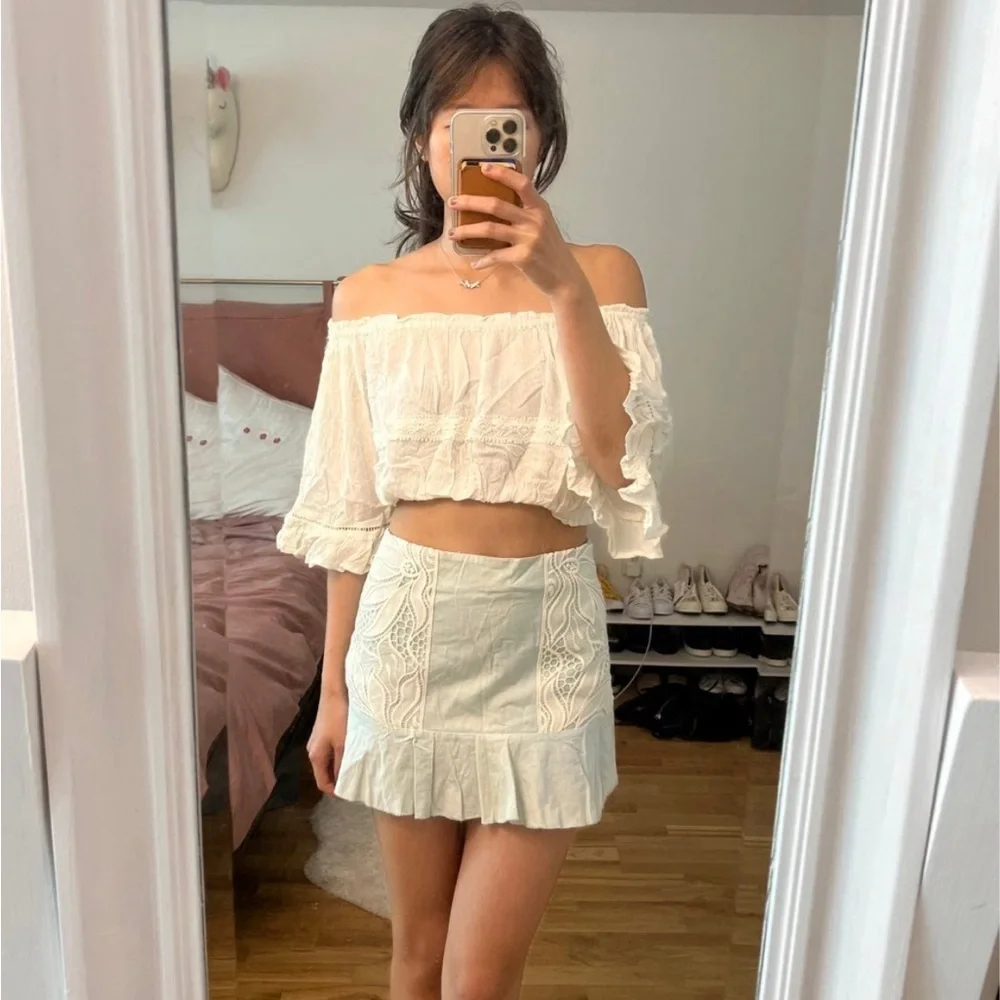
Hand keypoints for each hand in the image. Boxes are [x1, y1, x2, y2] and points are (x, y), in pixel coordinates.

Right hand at [306, 690, 347, 795]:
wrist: (335, 692)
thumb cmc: (339, 718)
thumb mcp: (344, 744)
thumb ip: (343, 764)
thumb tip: (344, 782)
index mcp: (315, 757)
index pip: (322, 783)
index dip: (335, 791)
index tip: (351, 793)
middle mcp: (312, 751)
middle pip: (324, 773)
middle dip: (338, 779)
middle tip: (357, 781)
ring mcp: (316, 741)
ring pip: (328, 762)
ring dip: (340, 767)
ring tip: (357, 767)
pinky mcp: (322, 733)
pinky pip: (329, 751)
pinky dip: (339, 756)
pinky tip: (352, 752)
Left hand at [448, 163, 586, 299]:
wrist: (564, 277)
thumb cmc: (550, 251)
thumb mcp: (543, 225)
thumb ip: (525, 213)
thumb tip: (495, 205)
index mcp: (539, 208)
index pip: (521, 183)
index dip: (502, 173)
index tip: (483, 168)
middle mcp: (534, 220)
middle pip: (496, 205)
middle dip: (470, 202)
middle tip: (452, 202)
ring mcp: (529, 239)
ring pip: (489, 229)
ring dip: (467, 230)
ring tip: (452, 233)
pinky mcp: (523, 257)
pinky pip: (495, 256)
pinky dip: (483, 260)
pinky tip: (475, 263)